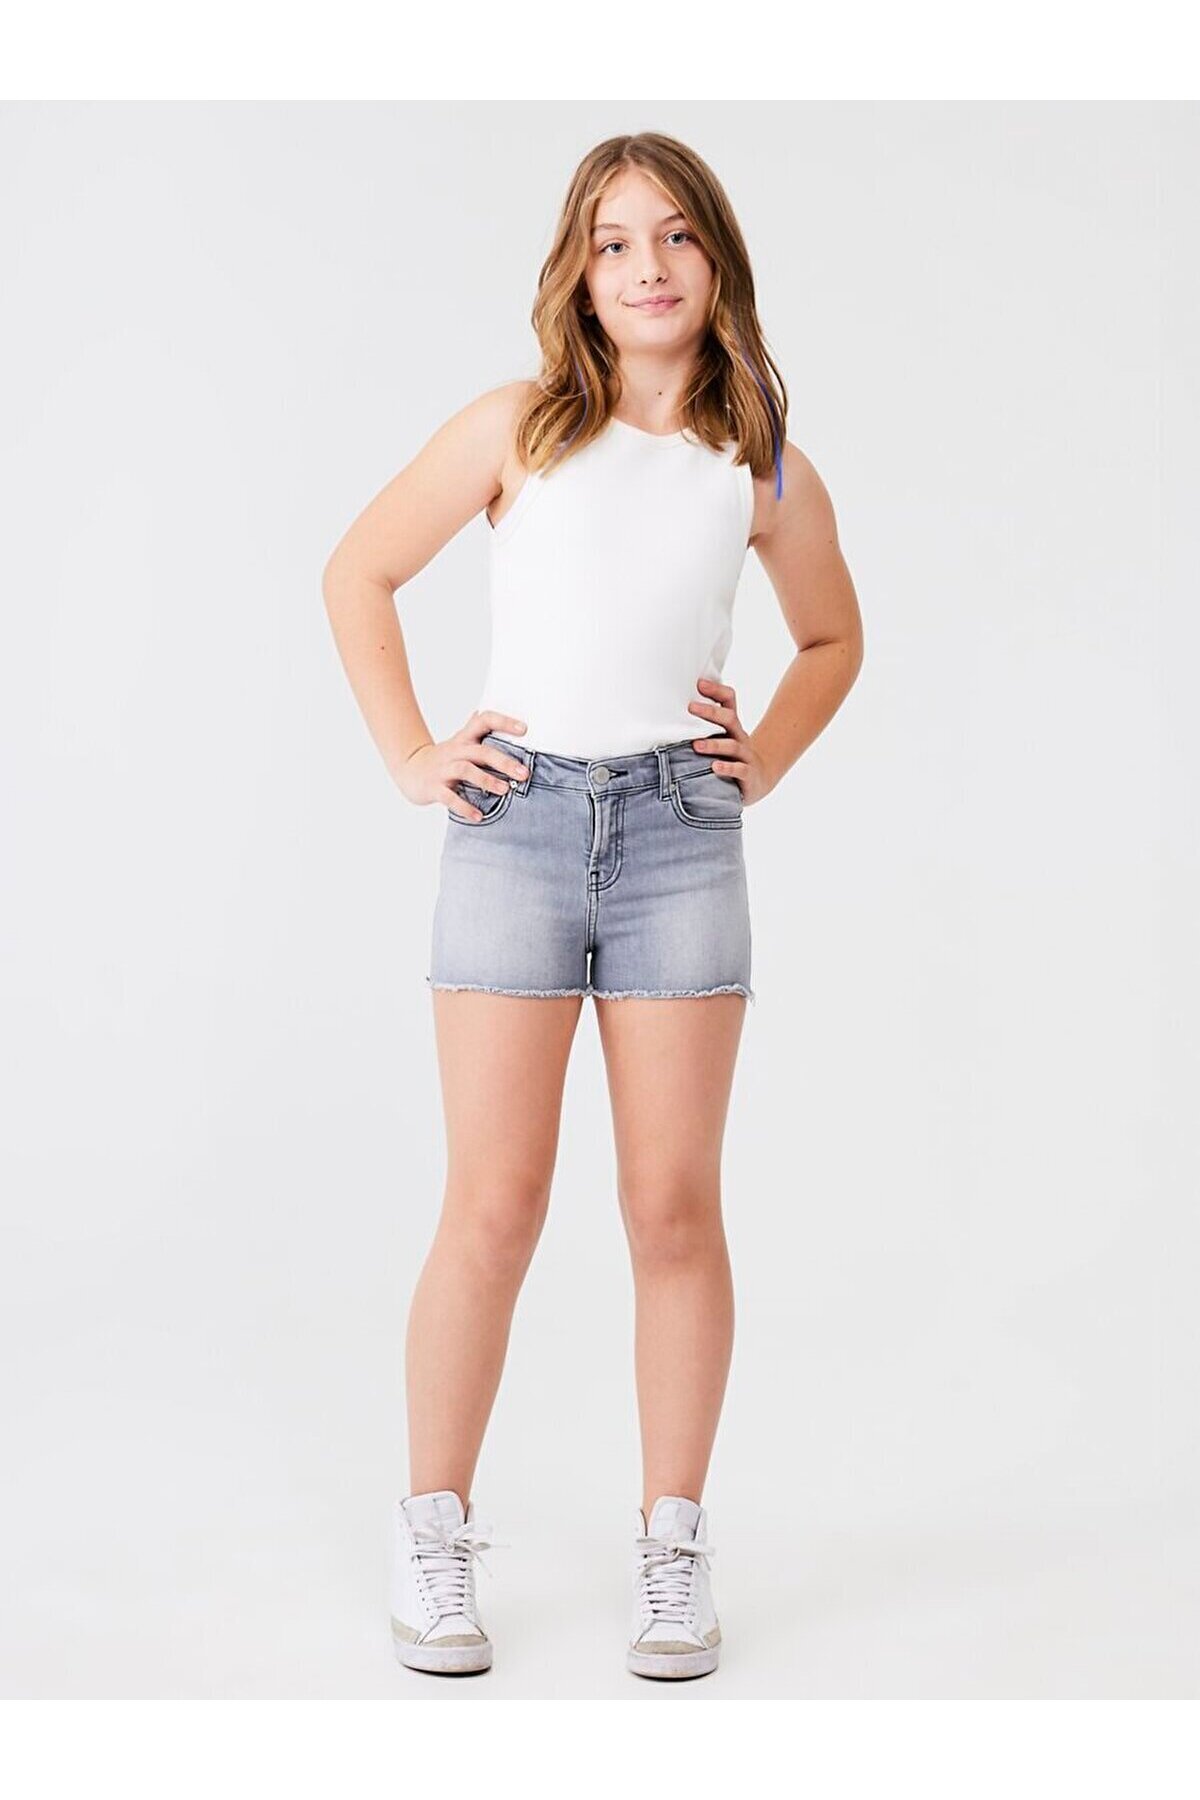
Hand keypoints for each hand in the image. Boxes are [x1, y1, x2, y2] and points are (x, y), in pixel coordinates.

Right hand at [396, 711, 531, 820]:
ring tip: (505, 790)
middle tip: (523, 773)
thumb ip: (473, 729)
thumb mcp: (459, 742)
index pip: (484, 721)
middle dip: (503, 762)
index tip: (524, 729)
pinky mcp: (434, 787)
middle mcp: (455, 751)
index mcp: (464, 739)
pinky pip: (449, 797)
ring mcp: (443, 769)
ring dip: (487, 780)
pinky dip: (464, 807)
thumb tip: (483, 711)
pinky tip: (478, 816)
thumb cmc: (443, 758)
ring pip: (466, 770)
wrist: (409, 770)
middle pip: (480, 751)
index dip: (504, 722)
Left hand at [688, 678, 769, 804]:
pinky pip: (740, 769)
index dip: (716, 690)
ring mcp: (745, 755)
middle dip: (711, 712)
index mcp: (731, 724)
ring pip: (732, 746)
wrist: (757, 777)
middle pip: (729, 718)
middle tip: (691, 708)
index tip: (699, 683)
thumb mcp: (719, 736)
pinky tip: (715, 767)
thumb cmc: (729, 755)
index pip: (729, 700)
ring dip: (714, 744)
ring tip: (696, 745)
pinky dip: (727, 768)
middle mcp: (739, 736)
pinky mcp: (748, 774)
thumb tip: (670, 710)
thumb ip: (701, 725)